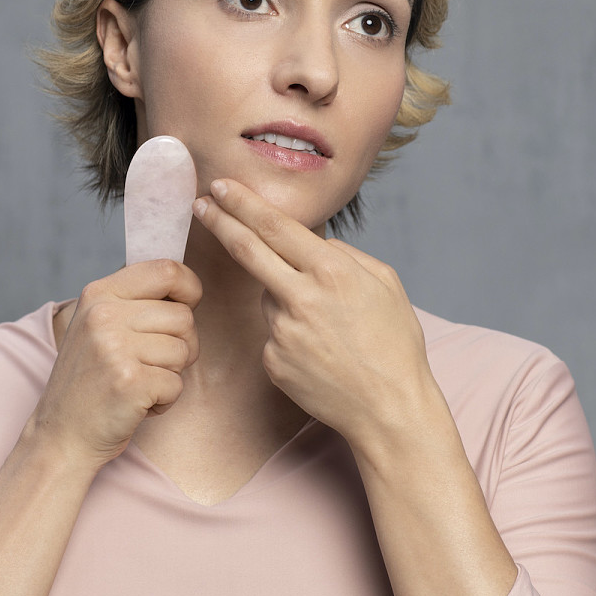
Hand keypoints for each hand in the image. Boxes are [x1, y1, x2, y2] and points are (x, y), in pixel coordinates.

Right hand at [30, 260, 201, 467]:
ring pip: (184, 351)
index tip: (186, 307)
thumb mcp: (99, 325)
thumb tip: (184, 282)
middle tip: (151, 364)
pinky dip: (165, 400)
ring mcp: (115, 348)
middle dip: (181, 344)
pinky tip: (137, 403)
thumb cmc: (90, 380)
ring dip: (170, 375)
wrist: (61, 435)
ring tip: (139, 383)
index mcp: (99, 293)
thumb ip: (134, 301)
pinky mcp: (129, 382)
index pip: (167, 270)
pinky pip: (177, 384)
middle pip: (184, 316)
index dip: (190, 289)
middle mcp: (104, 315)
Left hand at [192, 179, 435, 444]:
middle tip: (200, 203)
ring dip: (284, 298)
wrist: (390, 409)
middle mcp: (300, 297)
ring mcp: (282, 331)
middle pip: (247, 249)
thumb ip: (346, 255)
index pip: (274, 226)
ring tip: (326, 327)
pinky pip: (274, 333)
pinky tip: (320, 352)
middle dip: (220, 221)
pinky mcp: (272, 361)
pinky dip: (290, 334)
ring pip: (268, 297)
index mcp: (331, 271)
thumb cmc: (395, 344)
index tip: (222, 186)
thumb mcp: (386, 283)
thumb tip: (315, 244)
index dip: (243, 203)